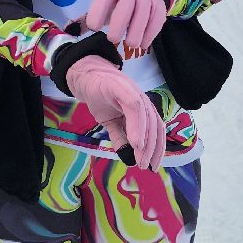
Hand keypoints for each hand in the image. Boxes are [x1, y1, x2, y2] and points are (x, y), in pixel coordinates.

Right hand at [65, 55, 165, 170]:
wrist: (85, 77)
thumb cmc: (100, 98)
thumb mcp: (110, 123)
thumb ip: (120, 138)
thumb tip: (129, 159)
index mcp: (142, 108)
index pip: (156, 128)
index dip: (157, 148)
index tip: (153, 166)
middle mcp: (142, 99)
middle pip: (154, 125)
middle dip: (151, 148)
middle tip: (145, 166)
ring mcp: (133, 91)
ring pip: (147, 117)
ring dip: (145, 140)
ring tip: (139, 158)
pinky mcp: (121, 87)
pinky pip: (134, 106)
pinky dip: (137, 124)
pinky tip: (135, 141)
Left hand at [84, 0, 166, 57]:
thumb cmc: (120, 2)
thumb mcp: (105, 5)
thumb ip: (87, 18)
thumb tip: (68, 31)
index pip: (104, 0)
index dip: (97, 14)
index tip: (93, 28)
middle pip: (125, 9)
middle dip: (118, 26)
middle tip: (112, 39)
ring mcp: (146, 0)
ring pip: (142, 17)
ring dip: (135, 34)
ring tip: (129, 44)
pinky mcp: (159, 9)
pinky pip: (154, 24)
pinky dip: (148, 37)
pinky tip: (141, 44)